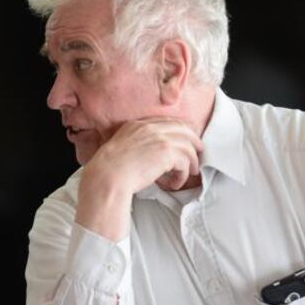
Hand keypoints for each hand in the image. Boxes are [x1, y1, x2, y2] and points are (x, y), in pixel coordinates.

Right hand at [78, 118, 202, 239]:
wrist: (107, 176)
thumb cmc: (109, 170)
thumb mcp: (121, 148)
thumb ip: (137, 145)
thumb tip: (152, 156)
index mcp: (138, 125)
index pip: (167, 122)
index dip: (180, 131)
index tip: (185, 140)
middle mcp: (150, 128)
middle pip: (182, 129)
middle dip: (194, 141)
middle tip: (198, 153)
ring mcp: (160, 138)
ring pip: (187, 147)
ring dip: (191, 162)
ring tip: (190, 173)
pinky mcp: (167, 152)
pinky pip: (184, 163)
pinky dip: (183, 175)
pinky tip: (176, 182)